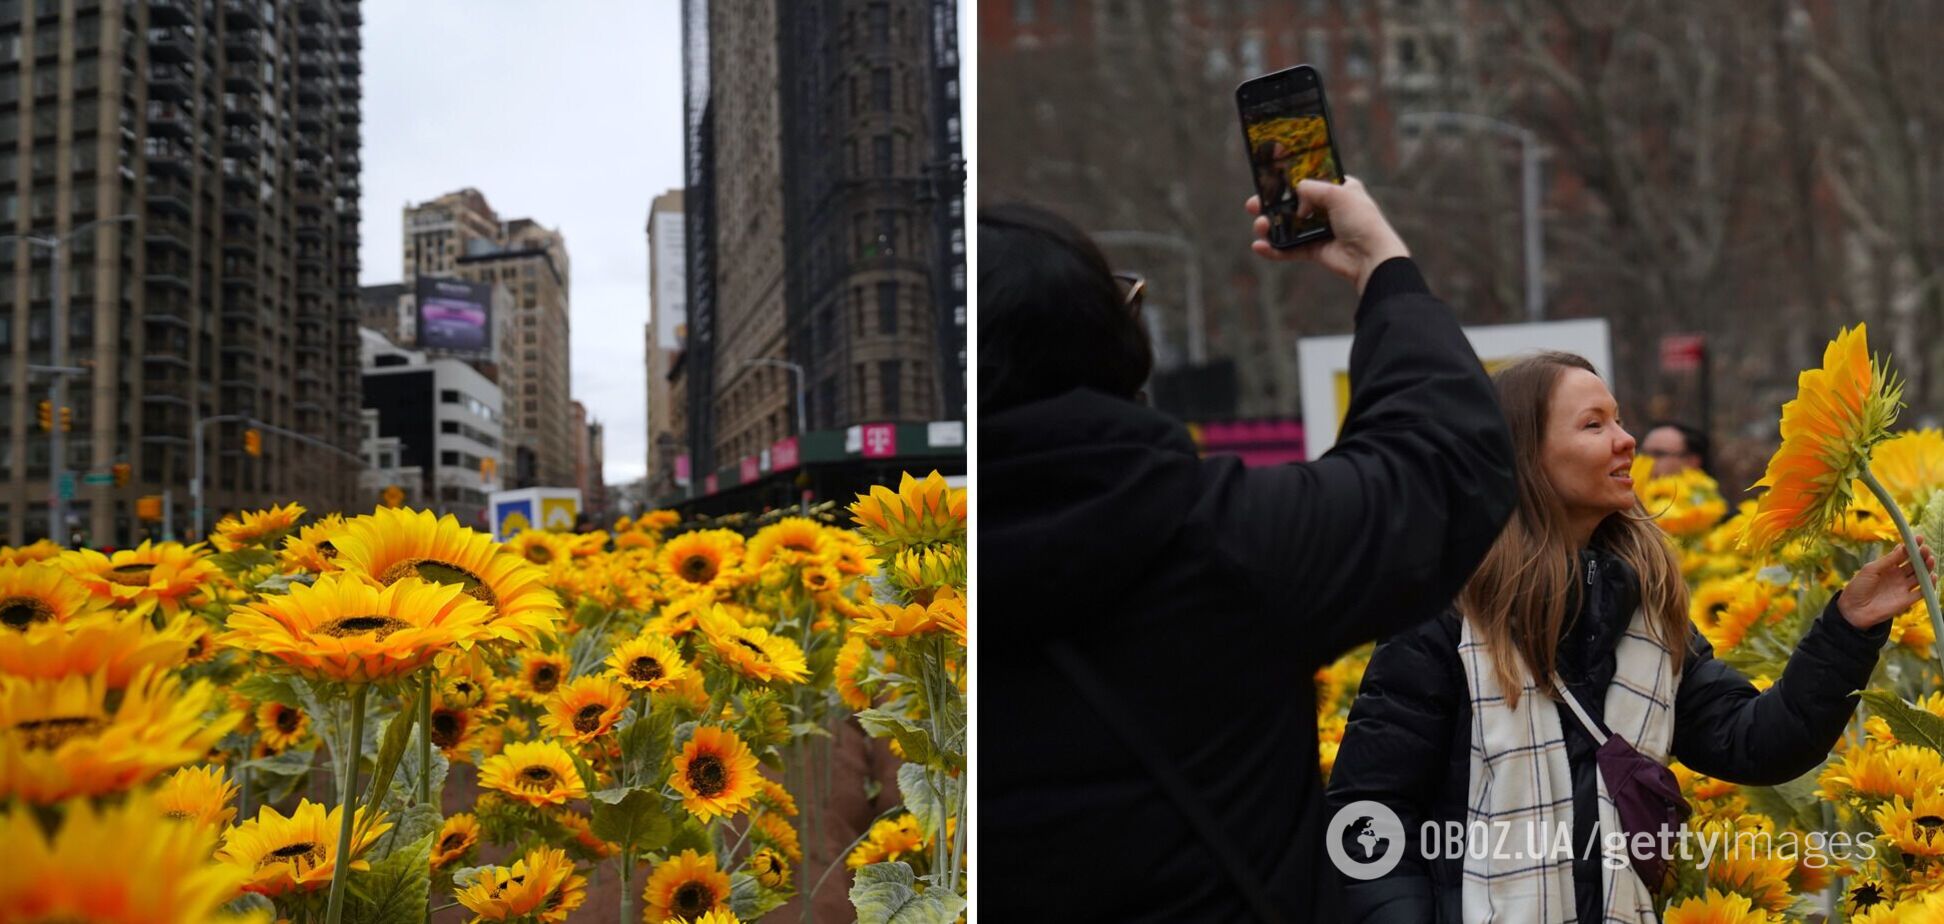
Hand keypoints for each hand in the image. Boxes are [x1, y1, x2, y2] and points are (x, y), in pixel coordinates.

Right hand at [1246, 176, 1409, 293]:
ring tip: (1259, 226)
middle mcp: (1329, 209)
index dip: (1291, 181)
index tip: (1270, 181)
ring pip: (1289, 227)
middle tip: (1252, 205)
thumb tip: (1295, 190)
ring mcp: (1320, 231)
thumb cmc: (1362, 221)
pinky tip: (1259, 247)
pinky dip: (1275, 249)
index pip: (1310, 181)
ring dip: (1271, 227)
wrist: (1371, 256)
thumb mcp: (1338, 194)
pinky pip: (1291, 249)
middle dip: (1271, 206)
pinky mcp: (1315, 251)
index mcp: (1339, 190)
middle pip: (1293, 205)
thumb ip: (1312, 188)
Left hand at [1838, 538, 1936, 629]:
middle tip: (1925, 549)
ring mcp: (1903, 588)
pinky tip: (1932, 576)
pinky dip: (1929, 585)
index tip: (1919, 539)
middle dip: (1922, 556)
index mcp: (1888, 567)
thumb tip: (1903, 547)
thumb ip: (1888, 560)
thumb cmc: (1858, 587)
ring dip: (1927, 567)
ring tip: (1930, 559)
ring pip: (1921, 576)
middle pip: (1915, 564)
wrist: (1853, 610)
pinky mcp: (1907, 600)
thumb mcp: (1871, 569)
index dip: (1912, 547)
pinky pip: (1922, 592)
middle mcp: (1898, 576)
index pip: (1904, 554)